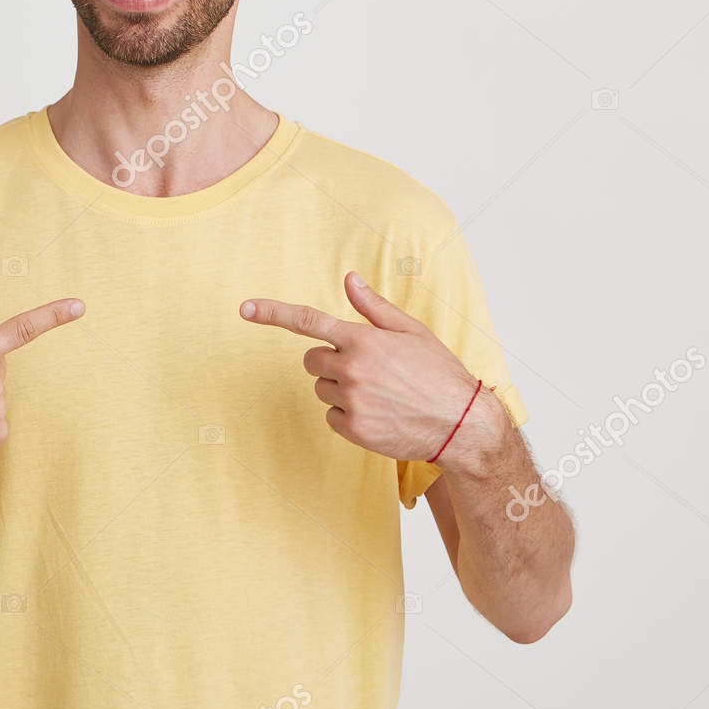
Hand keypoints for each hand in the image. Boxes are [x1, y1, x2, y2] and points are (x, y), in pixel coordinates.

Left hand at [240, 271, 501, 465]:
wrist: (463, 424)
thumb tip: (349, 279)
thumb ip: (374, 308)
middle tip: (367, 370)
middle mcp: (352, 369)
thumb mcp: (412, 332)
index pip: (308, 321)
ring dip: (341, 390)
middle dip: (331, 362)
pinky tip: (378, 414)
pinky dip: (348, 416)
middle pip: (312, 361)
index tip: (245, 308)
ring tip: (380, 394)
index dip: (272, 313)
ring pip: (322, 389)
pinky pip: (331, 417)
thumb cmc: (439, 373)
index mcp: (363, 340)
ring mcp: (352, 401)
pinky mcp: (354, 429)